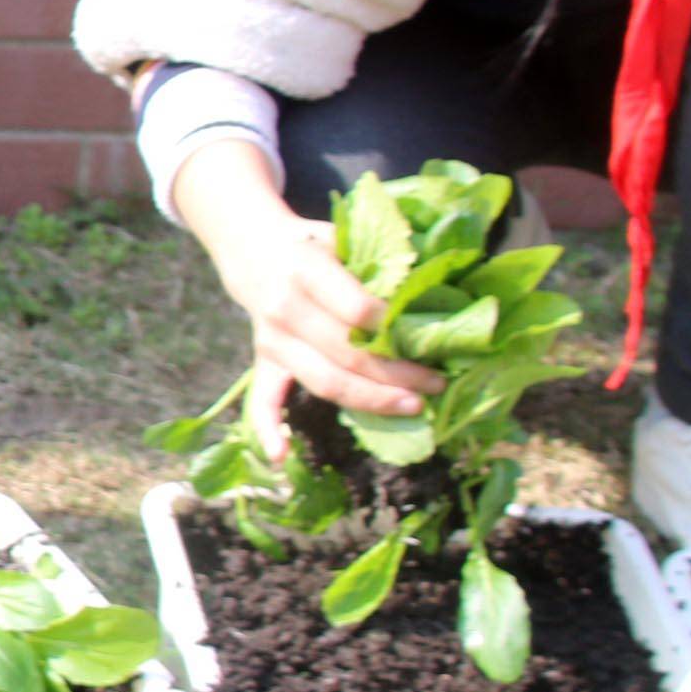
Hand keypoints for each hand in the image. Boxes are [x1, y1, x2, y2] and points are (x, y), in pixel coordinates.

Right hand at [169, 140, 435, 450]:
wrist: (253, 250)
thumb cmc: (313, 244)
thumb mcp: (340, 234)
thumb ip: (378, 258)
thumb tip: (435, 285)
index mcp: (306, 270)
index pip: (356, 308)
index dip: (394, 327)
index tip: (430, 339)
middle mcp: (285, 308)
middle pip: (348, 353)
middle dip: (397, 373)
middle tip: (436, 383)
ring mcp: (272, 340)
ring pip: (324, 381)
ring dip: (370, 400)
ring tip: (413, 407)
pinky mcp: (264, 361)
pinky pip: (263, 400)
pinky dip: (268, 429)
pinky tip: (281, 457)